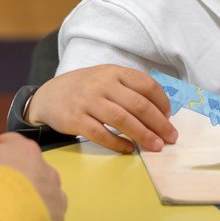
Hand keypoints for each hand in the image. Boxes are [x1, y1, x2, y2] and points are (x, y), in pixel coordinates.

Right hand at [0, 132, 65, 220]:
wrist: (4, 218)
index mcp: (21, 147)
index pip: (4, 145)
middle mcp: (44, 167)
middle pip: (22, 170)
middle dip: (7, 179)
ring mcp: (54, 194)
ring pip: (37, 194)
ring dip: (23, 201)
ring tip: (2, 214)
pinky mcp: (57, 220)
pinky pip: (45, 219)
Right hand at [26, 65, 175, 154]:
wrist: (48, 97)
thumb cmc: (84, 89)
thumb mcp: (105, 78)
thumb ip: (128, 88)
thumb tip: (160, 111)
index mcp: (113, 71)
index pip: (146, 85)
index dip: (162, 102)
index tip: (169, 117)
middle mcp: (101, 84)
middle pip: (138, 105)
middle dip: (159, 123)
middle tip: (171, 137)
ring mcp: (88, 102)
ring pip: (123, 120)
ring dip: (143, 135)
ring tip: (156, 146)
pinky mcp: (76, 120)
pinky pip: (102, 134)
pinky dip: (119, 143)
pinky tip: (130, 149)